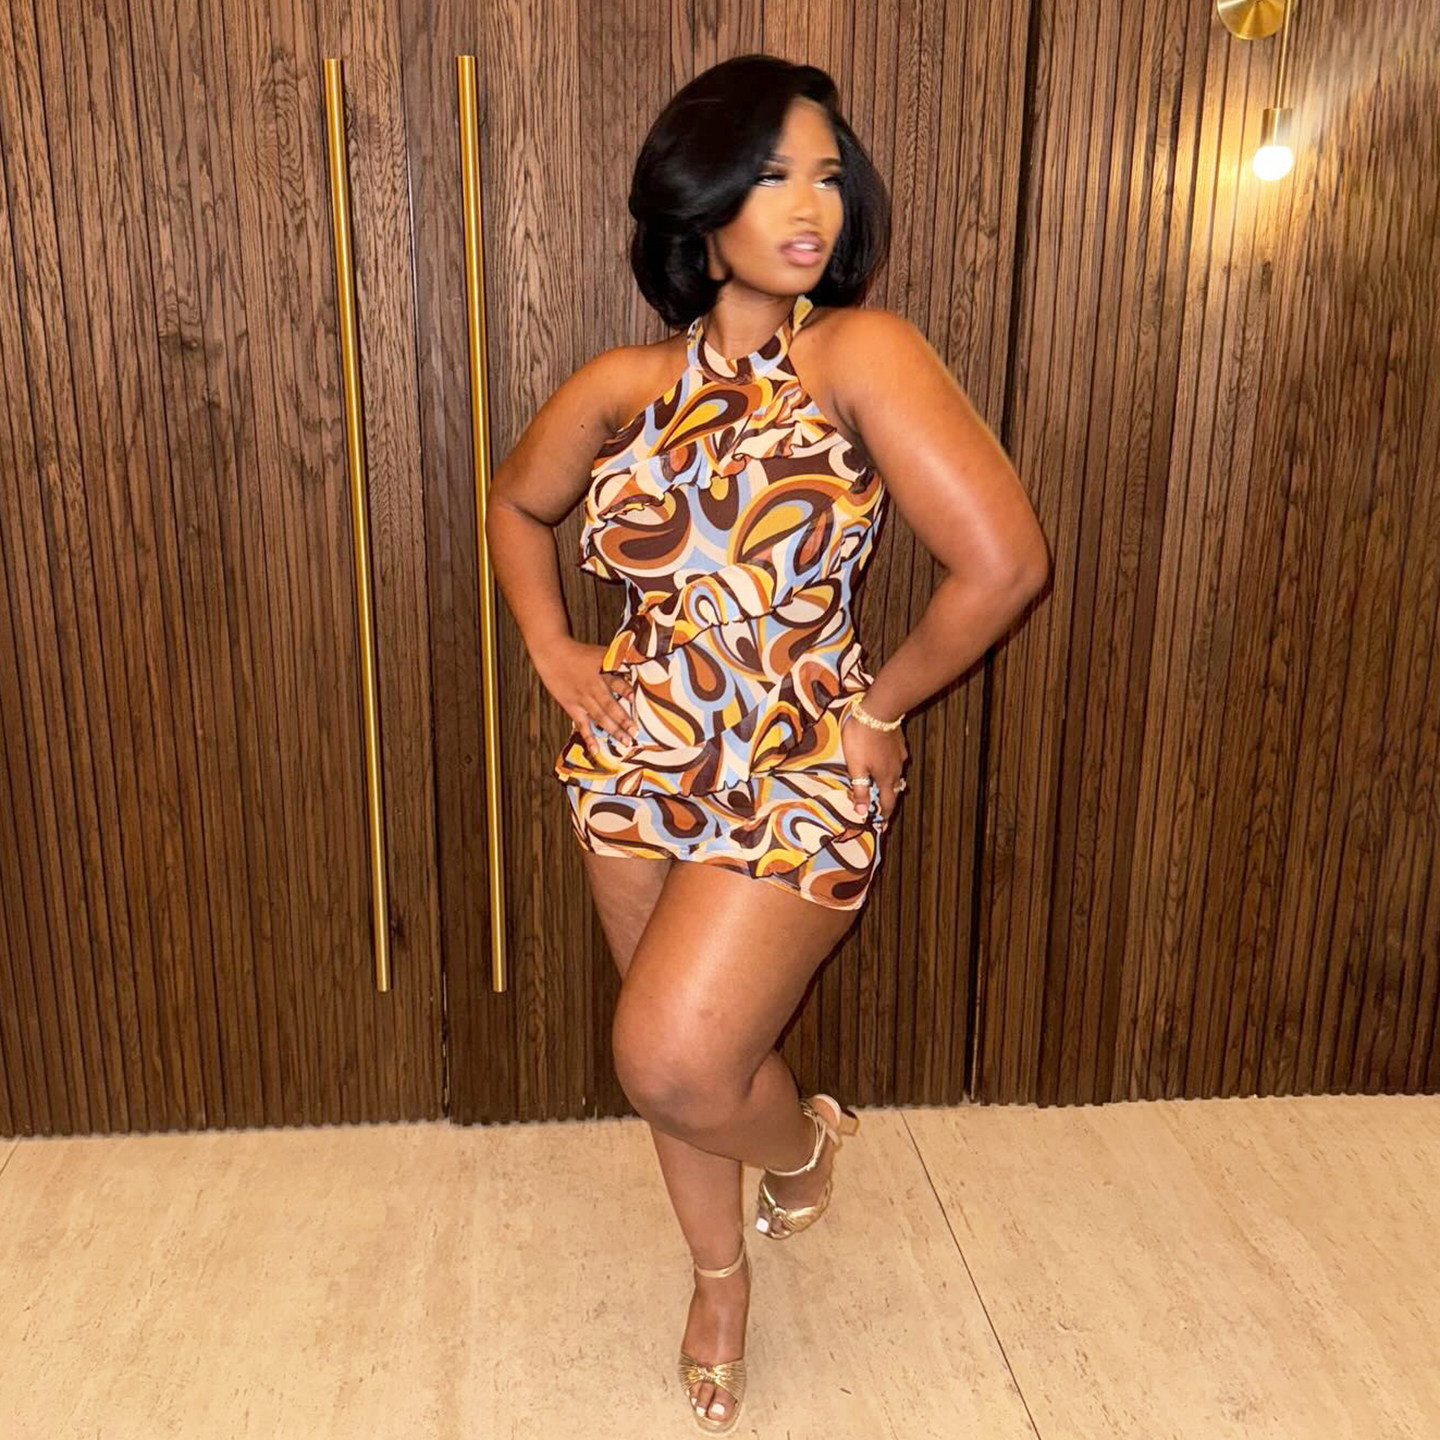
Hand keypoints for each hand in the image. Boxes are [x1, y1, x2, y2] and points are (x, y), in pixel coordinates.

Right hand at [533, 637, 639, 757]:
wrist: (552, 652)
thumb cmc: (580, 652)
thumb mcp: (602, 652)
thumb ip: (619, 659)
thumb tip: (640, 661)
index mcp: (602, 672)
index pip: (617, 683)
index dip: (627, 690)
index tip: (637, 699)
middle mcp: (593, 687)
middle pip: (610, 705)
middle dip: (623, 719)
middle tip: (635, 733)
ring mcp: (582, 698)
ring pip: (599, 717)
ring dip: (613, 730)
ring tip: (626, 742)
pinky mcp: (571, 706)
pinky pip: (581, 724)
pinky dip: (588, 737)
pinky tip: (596, 751)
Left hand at [839, 701, 908, 824]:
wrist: (878, 711)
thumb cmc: (863, 739)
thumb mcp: (856, 767)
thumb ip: (859, 789)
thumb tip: (861, 812)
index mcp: (885, 779)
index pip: (887, 803)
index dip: (885, 816)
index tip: (883, 826)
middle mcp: (896, 770)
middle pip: (893, 790)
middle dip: (887, 800)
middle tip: (880, 808)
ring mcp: (900, 756)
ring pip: (895, 775)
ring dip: (888, 783)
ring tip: (880, 786)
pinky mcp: (899, 744)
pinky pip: (895, 761)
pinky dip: (889, 767)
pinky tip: (883, 762)